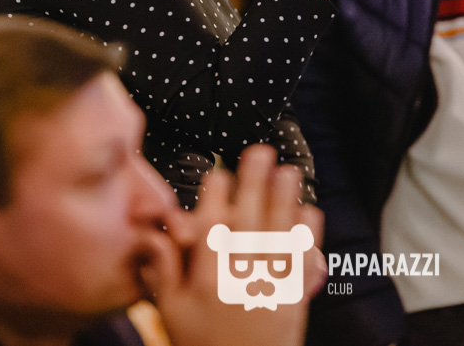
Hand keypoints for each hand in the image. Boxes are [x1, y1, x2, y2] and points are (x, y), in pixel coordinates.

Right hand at [140, 145, 325, 345]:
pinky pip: (303, 260)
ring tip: (290, 171)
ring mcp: (270, 288)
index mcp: (206, 279)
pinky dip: (308, 236)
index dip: (214, 198)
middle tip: (261, 152)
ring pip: (279, 234)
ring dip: (285, 200)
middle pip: (249, 221)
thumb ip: (163, 270)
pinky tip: (310, 211)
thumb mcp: (170, 312)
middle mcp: (240, 279)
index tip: (219, 173)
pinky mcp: (294, 300)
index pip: (210, 228)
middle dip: (254, 184)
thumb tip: (154, 235)